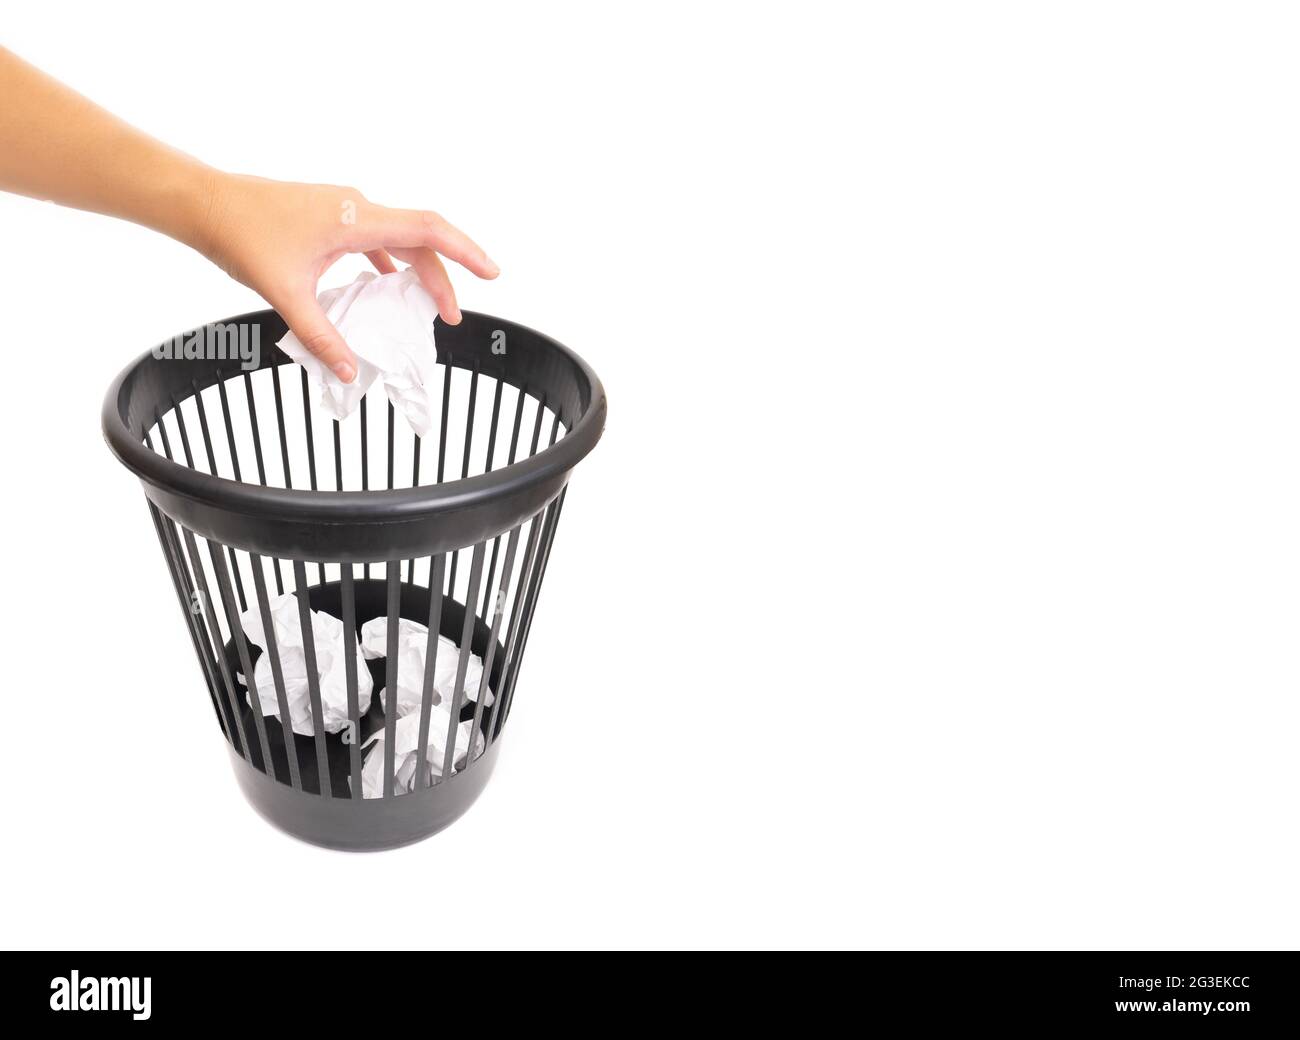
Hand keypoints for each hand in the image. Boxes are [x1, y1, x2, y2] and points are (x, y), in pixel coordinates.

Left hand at [194, 173, 498, 381]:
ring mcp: (343, 209)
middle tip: (450, 318)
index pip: (428, 229)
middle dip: (442, 278)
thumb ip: (321, 337)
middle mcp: (356, 208)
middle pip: (419, 240)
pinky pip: (375, 239)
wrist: (204, 202)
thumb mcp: (284, 295)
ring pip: (398, 238)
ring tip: (426, 306)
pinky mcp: (329, 216)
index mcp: (355, 220)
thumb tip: (348, 373)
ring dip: (417, 270)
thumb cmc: (240, 236)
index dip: (465, 252)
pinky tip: (385, 286)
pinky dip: (390, 264)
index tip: (492, 273)